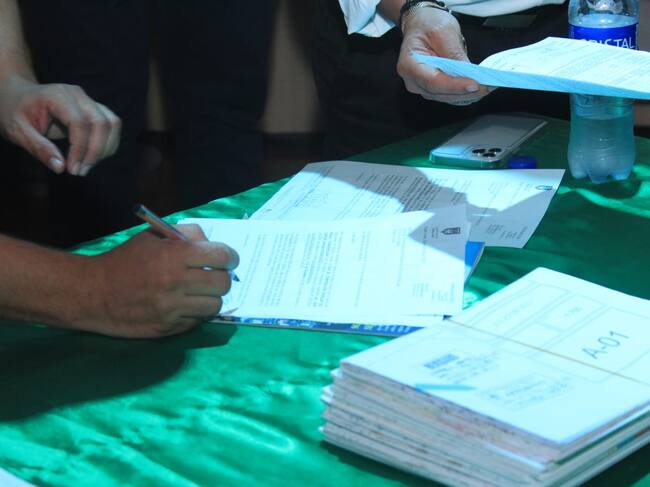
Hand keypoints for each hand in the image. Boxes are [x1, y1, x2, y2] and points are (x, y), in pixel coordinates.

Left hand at [0, 74, 120, 175]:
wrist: (17, 96)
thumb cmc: (15, 112)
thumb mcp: (18, 131)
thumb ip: (39, 148)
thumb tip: (61, 168)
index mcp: (58, 96)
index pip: (80, 123)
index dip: (80, 149)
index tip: (71, 169)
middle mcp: (78, 95)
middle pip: (102, 123)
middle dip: (95, 152)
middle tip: (80, 172)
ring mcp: (89, 100)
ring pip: (113, 123)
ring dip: (105, 148)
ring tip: (87, 165)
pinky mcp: (95, 108)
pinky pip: (112, 125)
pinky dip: (107, 144)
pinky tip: (91, 157)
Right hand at [77, 225, 238, 337]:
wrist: (92, 293)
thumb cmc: (124, 261)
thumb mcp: (152, 237)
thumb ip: (185, 235)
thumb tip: (211, 244)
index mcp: (174, 256)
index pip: (221, 256)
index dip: (230, 257)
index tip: (228, 259)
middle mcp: (176, 283)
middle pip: (223, 283)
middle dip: (222, 278)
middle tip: (212, 276)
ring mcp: (173, 309)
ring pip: (214, 306)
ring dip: (210, 298)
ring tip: (197, 292)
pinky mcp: (168, 328)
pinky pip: (197, 321)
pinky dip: (195, 313)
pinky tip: (182, 305)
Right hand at [397, 7, 492, 104]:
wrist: (422, 25)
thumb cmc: (428, 25)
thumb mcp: (443, 32)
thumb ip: (455, 54)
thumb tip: (469, 73)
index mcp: (409, 65)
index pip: (433, 82)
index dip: (455, 86)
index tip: (474, 85)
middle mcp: (413, 81)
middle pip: (441, 93)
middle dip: (466, 92)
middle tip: (488, 86)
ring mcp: (422, 88)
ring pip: (448, 98)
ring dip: (468, 94)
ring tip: (488, 86)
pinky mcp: (433, 90)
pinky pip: (450, 96)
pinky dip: (465, 93)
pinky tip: (480, 87)